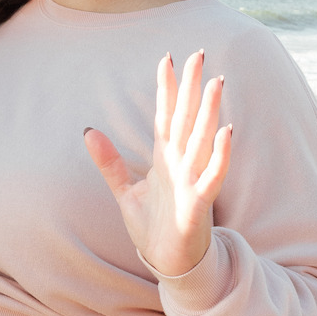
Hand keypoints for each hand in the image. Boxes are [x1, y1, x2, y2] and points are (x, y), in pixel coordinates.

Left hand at [83, 49, 231, 278]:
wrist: (166, 262)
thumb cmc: (152, 225)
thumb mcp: (124, 190)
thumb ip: (109, 162)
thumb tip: (88, 131)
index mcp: (164, 157)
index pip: (166, 114)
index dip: (167, 88)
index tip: (167, 58)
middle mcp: (181, 163)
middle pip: (188, 117)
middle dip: (193, 87)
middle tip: (199, 53)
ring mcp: (192, 179)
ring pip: (203, 138)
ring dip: (211, 112)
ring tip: (218, 83)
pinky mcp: (199, 201)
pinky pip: (212, 174)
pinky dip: (221, 154)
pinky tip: (228, 131)